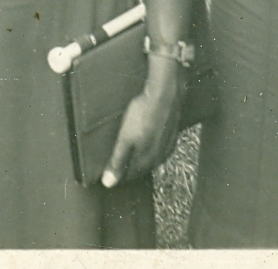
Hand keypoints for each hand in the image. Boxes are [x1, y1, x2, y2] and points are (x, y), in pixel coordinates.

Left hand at [103, 69, 185, 188]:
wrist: (165, 95)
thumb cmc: (142, 114)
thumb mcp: (125, 138)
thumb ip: (117, 161)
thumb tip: (109, 182)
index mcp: (146, 160)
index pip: (129, 176)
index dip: (117, 175)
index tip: (106, 173)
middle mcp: (158, 157)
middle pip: (140, 168)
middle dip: (127, 168)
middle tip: (114, 164)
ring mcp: (166, 147)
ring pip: (150, 160)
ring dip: (139, 159)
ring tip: (128, 155)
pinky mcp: (171, 136)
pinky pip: (158, 149)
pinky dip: (149, 150)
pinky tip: (145, 144)